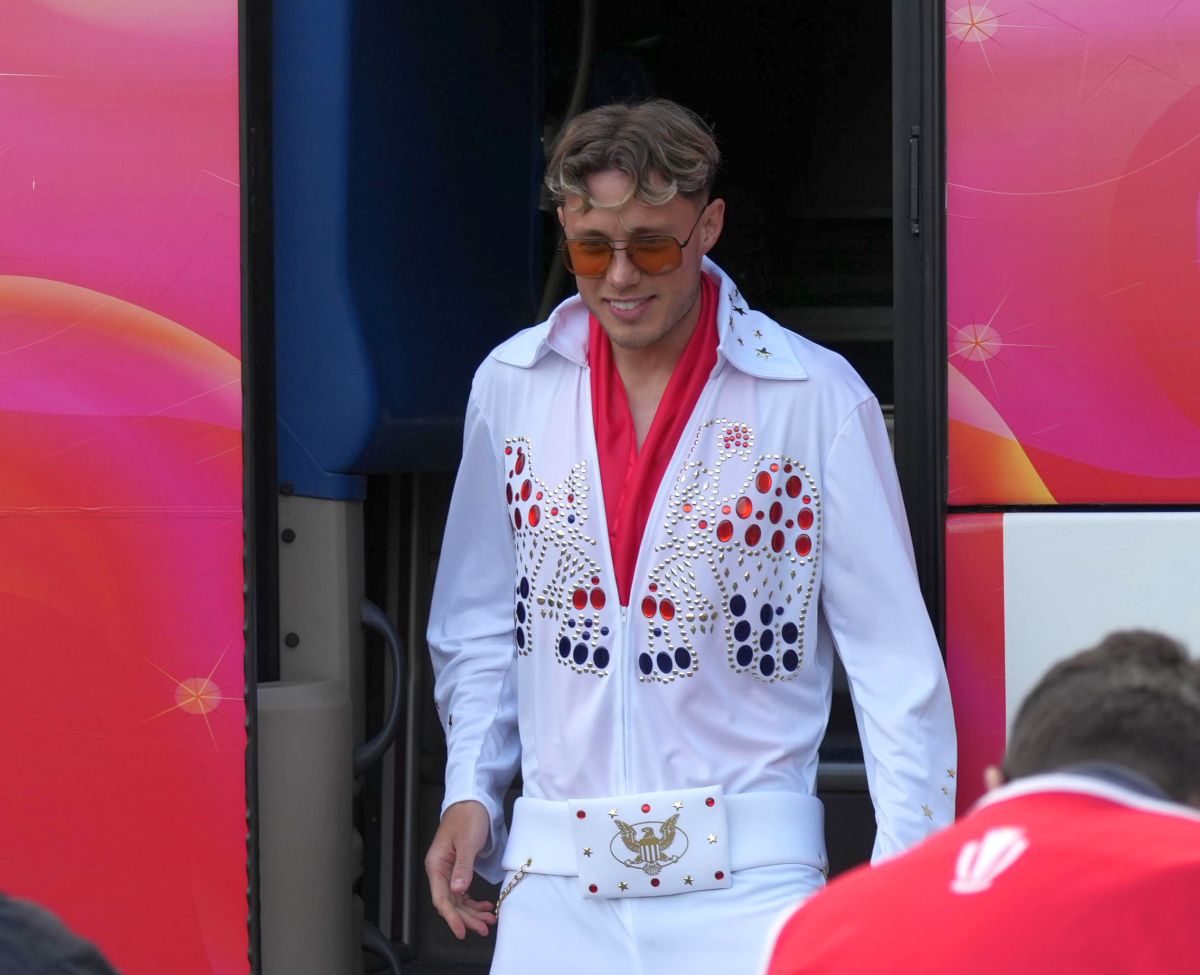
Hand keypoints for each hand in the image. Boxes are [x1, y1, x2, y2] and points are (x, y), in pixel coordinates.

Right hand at [425, 799, 497, 938]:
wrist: (473, 801)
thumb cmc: (468, 817)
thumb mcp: (468, 842)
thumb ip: (463, 867)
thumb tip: (458, 890)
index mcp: (437, 864)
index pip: (442, 898)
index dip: (451, 917)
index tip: (461, 931)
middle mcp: (440, 870)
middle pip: (450, 902)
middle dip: (466, 918)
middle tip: (483, 928)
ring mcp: (448, 871)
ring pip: (458, 899)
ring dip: (472, 912)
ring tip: (488, 920)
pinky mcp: (458, 869)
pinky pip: (463, 892)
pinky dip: (473, 901)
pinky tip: (484, 907)